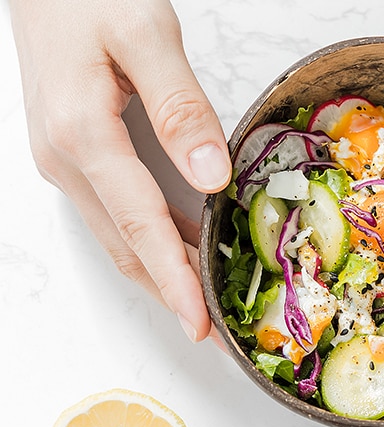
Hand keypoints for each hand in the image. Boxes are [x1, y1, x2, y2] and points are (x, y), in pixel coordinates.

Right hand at [9, 0, 230, 342]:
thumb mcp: (145, 33)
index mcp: (82, 133)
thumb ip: (180, 108)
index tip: (200, 324)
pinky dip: (153, 248)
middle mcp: (66, 160)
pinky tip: (185, 260)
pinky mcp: (75, 159)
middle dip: (173, 297)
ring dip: (163, 279)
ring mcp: (66, 164)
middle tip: (217, 337)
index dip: (173, 280)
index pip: (139, 224)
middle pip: (128, 248)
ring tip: (207, 311)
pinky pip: (118, 219)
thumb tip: (211, 179)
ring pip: (121, 240)